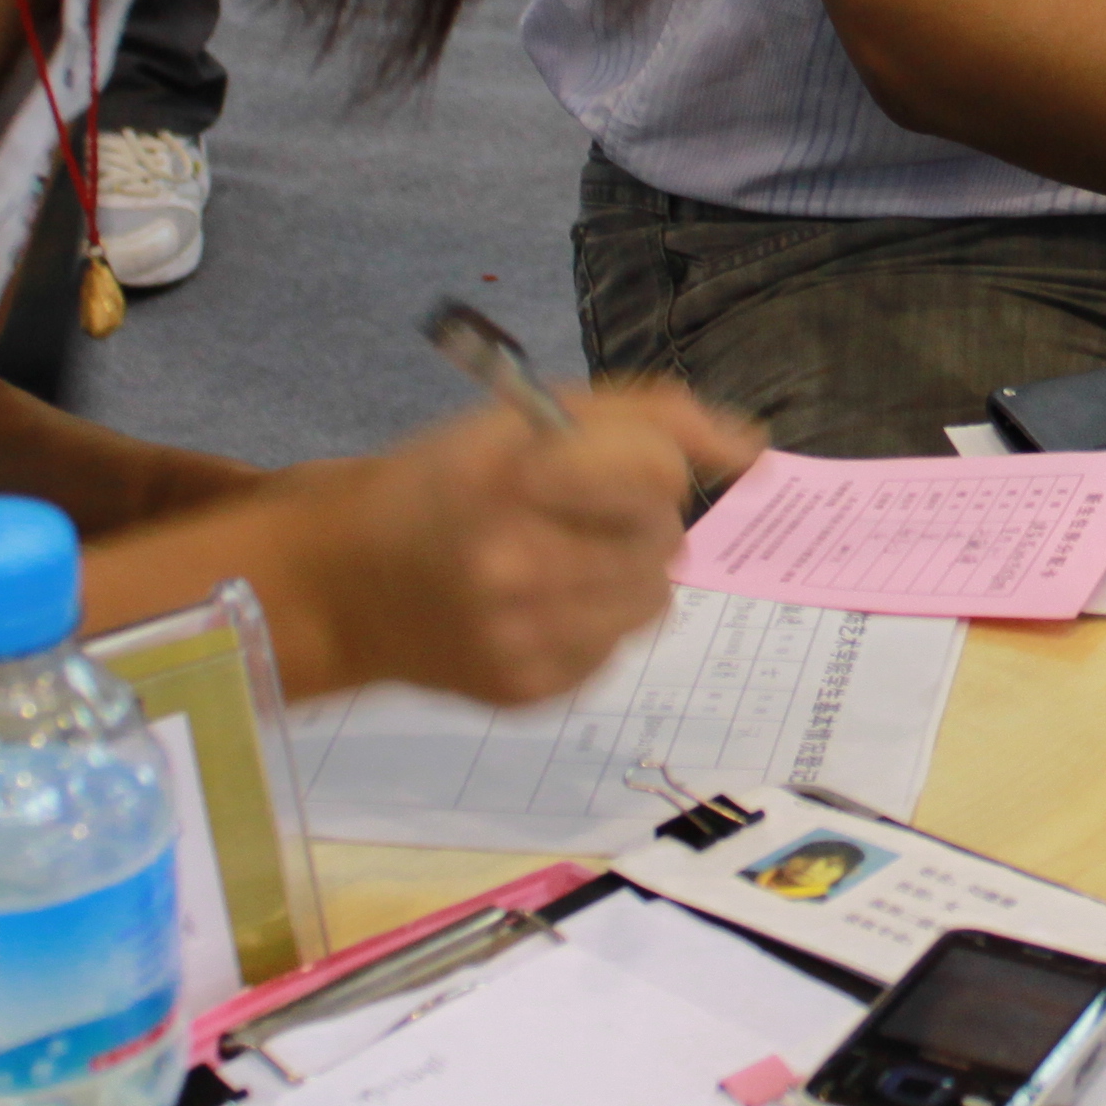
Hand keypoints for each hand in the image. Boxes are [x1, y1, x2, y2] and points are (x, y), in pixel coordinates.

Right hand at [272, 383, 749, 703]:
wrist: (349, 582)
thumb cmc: (452, 479)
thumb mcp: (534, 414)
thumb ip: (655, 416)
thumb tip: (757, 452)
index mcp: (513, 478)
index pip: (661, 474)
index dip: (644, 465)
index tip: (595, 468)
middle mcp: (516, 565)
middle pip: (665, 540)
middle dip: (635, 519)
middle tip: (566, 515)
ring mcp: (523, 639)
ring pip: (655, 599)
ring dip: (626, 573)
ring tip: (556, 559)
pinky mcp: (531, 691)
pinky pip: (620, 648)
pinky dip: (596, 621)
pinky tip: (538, 605)